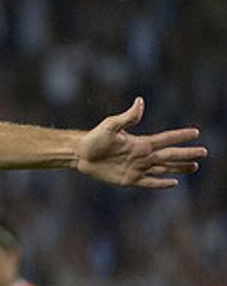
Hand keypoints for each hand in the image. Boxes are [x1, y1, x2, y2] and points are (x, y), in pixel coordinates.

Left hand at [76, 97, 206, 188]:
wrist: (80, 154)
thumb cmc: (94, 138)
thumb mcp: (111, 126)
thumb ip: (127, 117)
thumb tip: (140, 102)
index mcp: (140, 142)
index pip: (165, 139)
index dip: (180, 136)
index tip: (196, 132)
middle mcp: (142, 155)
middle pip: (170, 155)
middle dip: (187, 153)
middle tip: (204, 152)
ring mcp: (137, 168)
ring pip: (164, 169)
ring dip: (179, 168)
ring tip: (195, 167)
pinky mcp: (129, 180)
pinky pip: (149, 182)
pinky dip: (161, 183)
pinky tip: (174, 182)